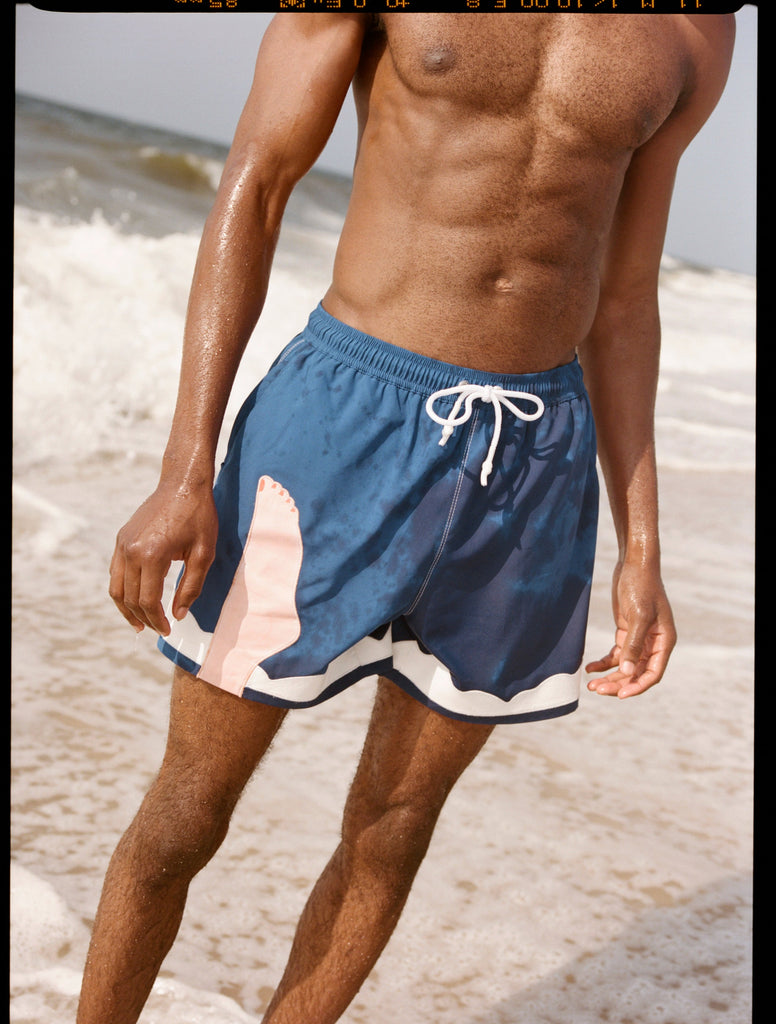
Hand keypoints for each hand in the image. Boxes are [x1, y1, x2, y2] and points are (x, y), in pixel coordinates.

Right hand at [108, 481, 217, 636]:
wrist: (182, 484)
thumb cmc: (198, 517)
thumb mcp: (203, 554)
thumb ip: (191, 587)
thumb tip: (178, 615)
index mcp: (152, 555)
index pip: (148, 600)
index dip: (157, 620)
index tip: (168, 630)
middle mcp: (131, 550)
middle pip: (130, 598)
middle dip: (143, 619)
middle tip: (158, 629)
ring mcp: (122, 544)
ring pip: (116, 588)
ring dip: (127, 609)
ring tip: (139, 623)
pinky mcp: (121, 538)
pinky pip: (115, 572)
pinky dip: (123, 590)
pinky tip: (135, 599)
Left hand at [585, 559, 676, 698]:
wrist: (633, 564)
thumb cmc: (641, 587)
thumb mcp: (638, 615)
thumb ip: (633, 643)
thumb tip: (626, 670)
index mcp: (664, 642)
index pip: (652, 674)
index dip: (637, 686)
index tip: (620, 695)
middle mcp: (654, 643)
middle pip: (636, 673)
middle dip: (618, 683)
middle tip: (597, 689)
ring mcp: (640, 638)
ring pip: (625, 665)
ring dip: (610, 676)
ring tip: (591, 684)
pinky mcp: (626, 631)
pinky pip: (616, 654)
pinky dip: (604, 662)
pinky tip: (590, 668)